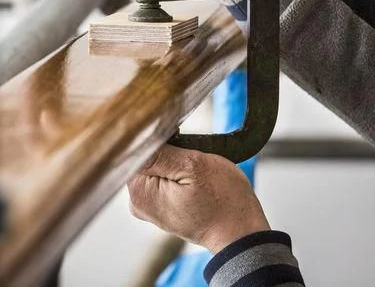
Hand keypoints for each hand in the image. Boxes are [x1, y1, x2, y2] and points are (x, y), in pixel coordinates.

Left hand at [127, 145, 269, 253]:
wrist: (240, 233)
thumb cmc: (223, 202)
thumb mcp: (194, 167)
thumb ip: (160, 153)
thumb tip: (135, 140)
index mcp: (139, 192)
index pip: (134, 150)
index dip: (156, 140)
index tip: (177, 145)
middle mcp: (137, 201)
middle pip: (143, 158)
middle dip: (166, 153)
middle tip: (190, 161)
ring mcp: (148, 205)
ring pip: (156, 166)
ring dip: (174, 162)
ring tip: (194, 173)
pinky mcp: (160, 206)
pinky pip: (163, 178)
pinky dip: (177, 173)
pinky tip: (193, 181)